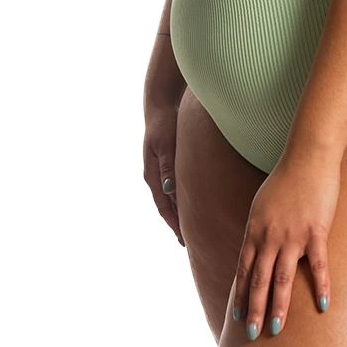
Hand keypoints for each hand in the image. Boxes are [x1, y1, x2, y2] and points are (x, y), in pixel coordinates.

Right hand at [143, 99, 185, 246]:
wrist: (160, 105)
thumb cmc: (164, 124)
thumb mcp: (165, 145)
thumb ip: (167, 166)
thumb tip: (169, 190)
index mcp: (152, 175)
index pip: (163, 206)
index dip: (173, 223)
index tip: (184, 239)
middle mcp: (155, 176)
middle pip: (166, 205)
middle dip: (177, 223)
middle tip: (190, 241)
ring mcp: (160, 170)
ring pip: (171, 197)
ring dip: (180, 211)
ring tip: (193, 226)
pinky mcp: (169, 162)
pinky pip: (175, 186)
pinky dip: (182, 197)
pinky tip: (193, 200)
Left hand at [233, 153, 340, 339]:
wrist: (307, 156)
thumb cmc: (286, 177)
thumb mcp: (262, 203)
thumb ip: (259, 227)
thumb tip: (255, 247)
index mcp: (255, 229)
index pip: (243, 268)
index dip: (240, 294)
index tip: (236, 316)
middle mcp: (270, 235)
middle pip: (259, 279)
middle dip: (254, 309)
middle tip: (252, 334)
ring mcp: (293, 235)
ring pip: (283, 278)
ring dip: (279, 306)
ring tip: (276, 328)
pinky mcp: (316, 231)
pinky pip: (317, 265)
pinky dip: (321, 286)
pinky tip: (323, 305)